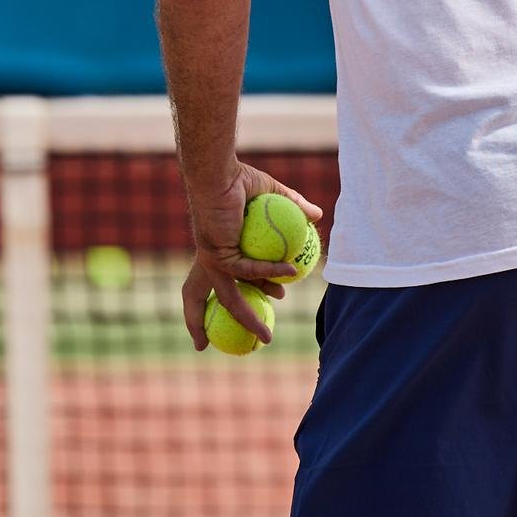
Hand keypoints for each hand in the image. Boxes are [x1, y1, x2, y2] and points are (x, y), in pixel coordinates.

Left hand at [178, 159, 323, 350]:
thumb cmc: (239, 179)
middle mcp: (209, 259)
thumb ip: (293, 207)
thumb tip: (317, 216)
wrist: (219, 170)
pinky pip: (249, 270)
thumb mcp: (272, 196)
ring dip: (248, 319)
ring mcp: (212, 259)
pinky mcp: (217, 254)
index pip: (214, 283)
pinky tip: (291, 273)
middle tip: (212, 346)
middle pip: (199, 298)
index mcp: (215, 250)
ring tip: (268, 338)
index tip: (249, 312)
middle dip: (199, 325)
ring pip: (230, 298)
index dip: (222, 301)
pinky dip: (270, 273)